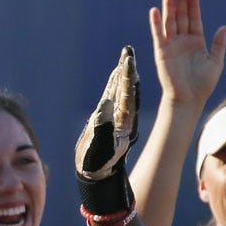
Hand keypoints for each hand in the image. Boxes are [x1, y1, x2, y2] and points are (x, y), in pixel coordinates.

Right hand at [75, 46, 138, 181]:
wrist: (96, 174)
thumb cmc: (98, 163)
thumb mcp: (99, 147)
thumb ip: (102, 127)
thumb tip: (105, 105)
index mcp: (124, 122)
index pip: (126, 95)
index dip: (127, 77)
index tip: (129, 60)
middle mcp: (122, 117)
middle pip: (126, 89)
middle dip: (127, 70)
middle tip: (128, 51)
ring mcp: (115, 117)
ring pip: (119, 91)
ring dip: (122, 74)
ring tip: (125, 57)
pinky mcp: (107, 118)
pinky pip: (111, 97)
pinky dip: (114, 84)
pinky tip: (116, 74)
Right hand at [149, 0, 225, 105]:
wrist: (189, 100)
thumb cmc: (203, 84)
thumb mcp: (216, 62)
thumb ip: (219, 44)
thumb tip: (224, 27)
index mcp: (196, 42)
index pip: (194, 18)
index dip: (193, 5)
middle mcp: (182, 41)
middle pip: (181, 16)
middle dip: (180, 0)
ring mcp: (171, 46)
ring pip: (169, 22)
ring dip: (168, 7)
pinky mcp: (161, 53)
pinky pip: (158, 35)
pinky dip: (156, 23)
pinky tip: (155, 10)